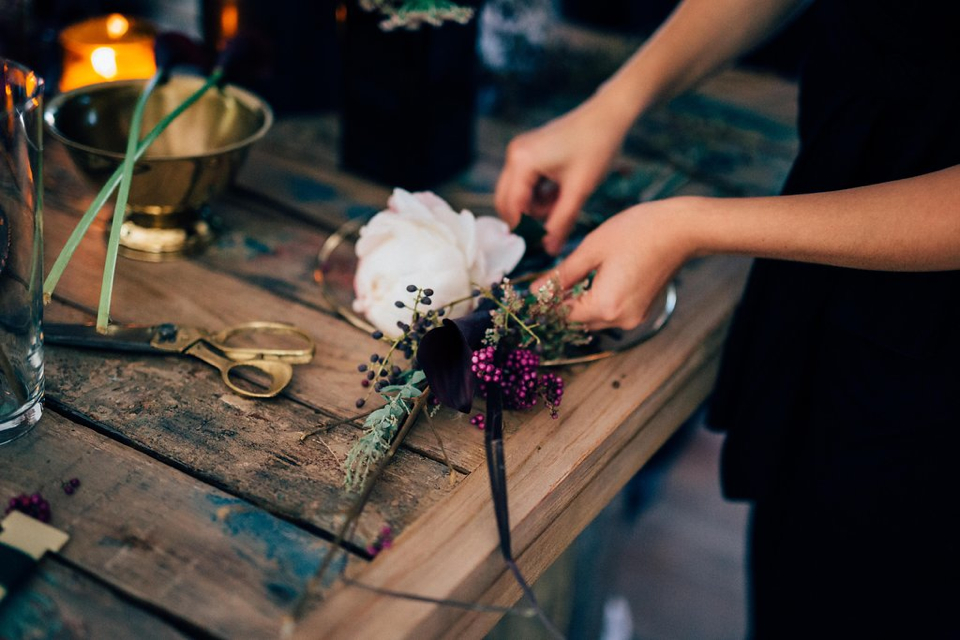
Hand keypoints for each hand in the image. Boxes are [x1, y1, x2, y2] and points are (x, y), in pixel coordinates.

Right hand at [495, 100, 625, 254]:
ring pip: (517, 194)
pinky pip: (525, 183)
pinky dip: (539, 195)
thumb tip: (550, 250)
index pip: (512, 207)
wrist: (609, 115)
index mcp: (522, 162)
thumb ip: (562, 222)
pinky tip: (561, 195)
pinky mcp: (528, 152)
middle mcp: (514, 155)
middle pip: (507, 201)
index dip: (525, 229)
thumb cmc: (597, 147)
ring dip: (535, 207)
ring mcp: (520, 152)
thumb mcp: (579, 191)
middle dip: (527, 219)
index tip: (542, 245)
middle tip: (552, 229)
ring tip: (563, 207)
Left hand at [534, 198, 696, 330]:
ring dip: (580, 303)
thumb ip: (561, 275)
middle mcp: (621, 319)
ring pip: (594, 318)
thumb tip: (536, 290)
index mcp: (605, 306)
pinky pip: (611, 313)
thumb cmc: (638, 232)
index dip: (545, 305)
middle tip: (547, 283)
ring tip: (569, 279)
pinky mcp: (643, 310)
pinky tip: (594, 280)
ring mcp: (634, 317)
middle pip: (578, 321)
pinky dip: (598, 302)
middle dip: (561, 304)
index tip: (532, 293)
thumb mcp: (591, 249)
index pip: (563, 316)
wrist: (681, 229)